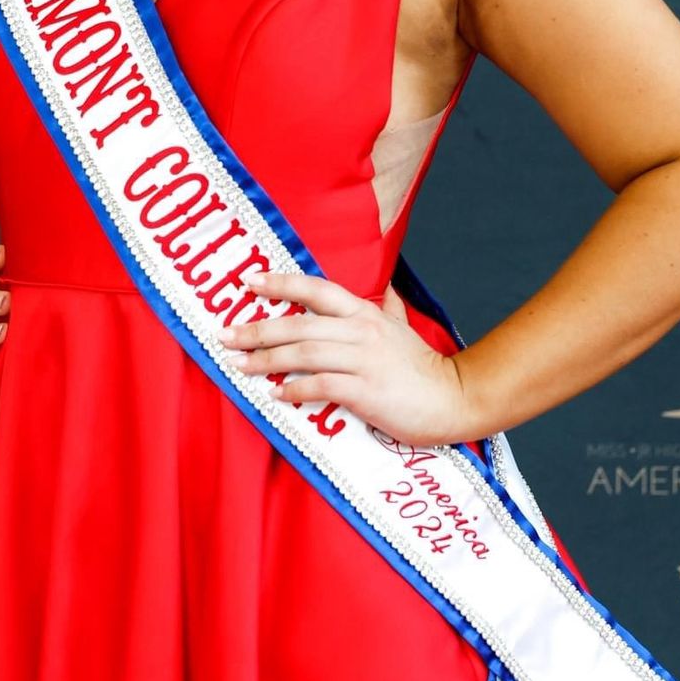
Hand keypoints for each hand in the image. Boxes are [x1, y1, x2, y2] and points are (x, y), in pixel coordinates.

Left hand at [219, 269, 473, 446]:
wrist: (453, 398)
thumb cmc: (423, 367)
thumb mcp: (403, 327)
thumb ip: (389, 306)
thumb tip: (386, 286)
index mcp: (365, 313)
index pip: (316, 290)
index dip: (281, 283)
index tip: (248, 282)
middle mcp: (361, 330)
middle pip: (299, 323)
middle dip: (258, 328)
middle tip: (226, 335)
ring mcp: (363, 360)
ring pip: (304, 353)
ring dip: (267, 359)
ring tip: (240, 365)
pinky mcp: (366, 391)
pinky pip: (321, 386)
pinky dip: (296, 389)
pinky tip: (277, 394)